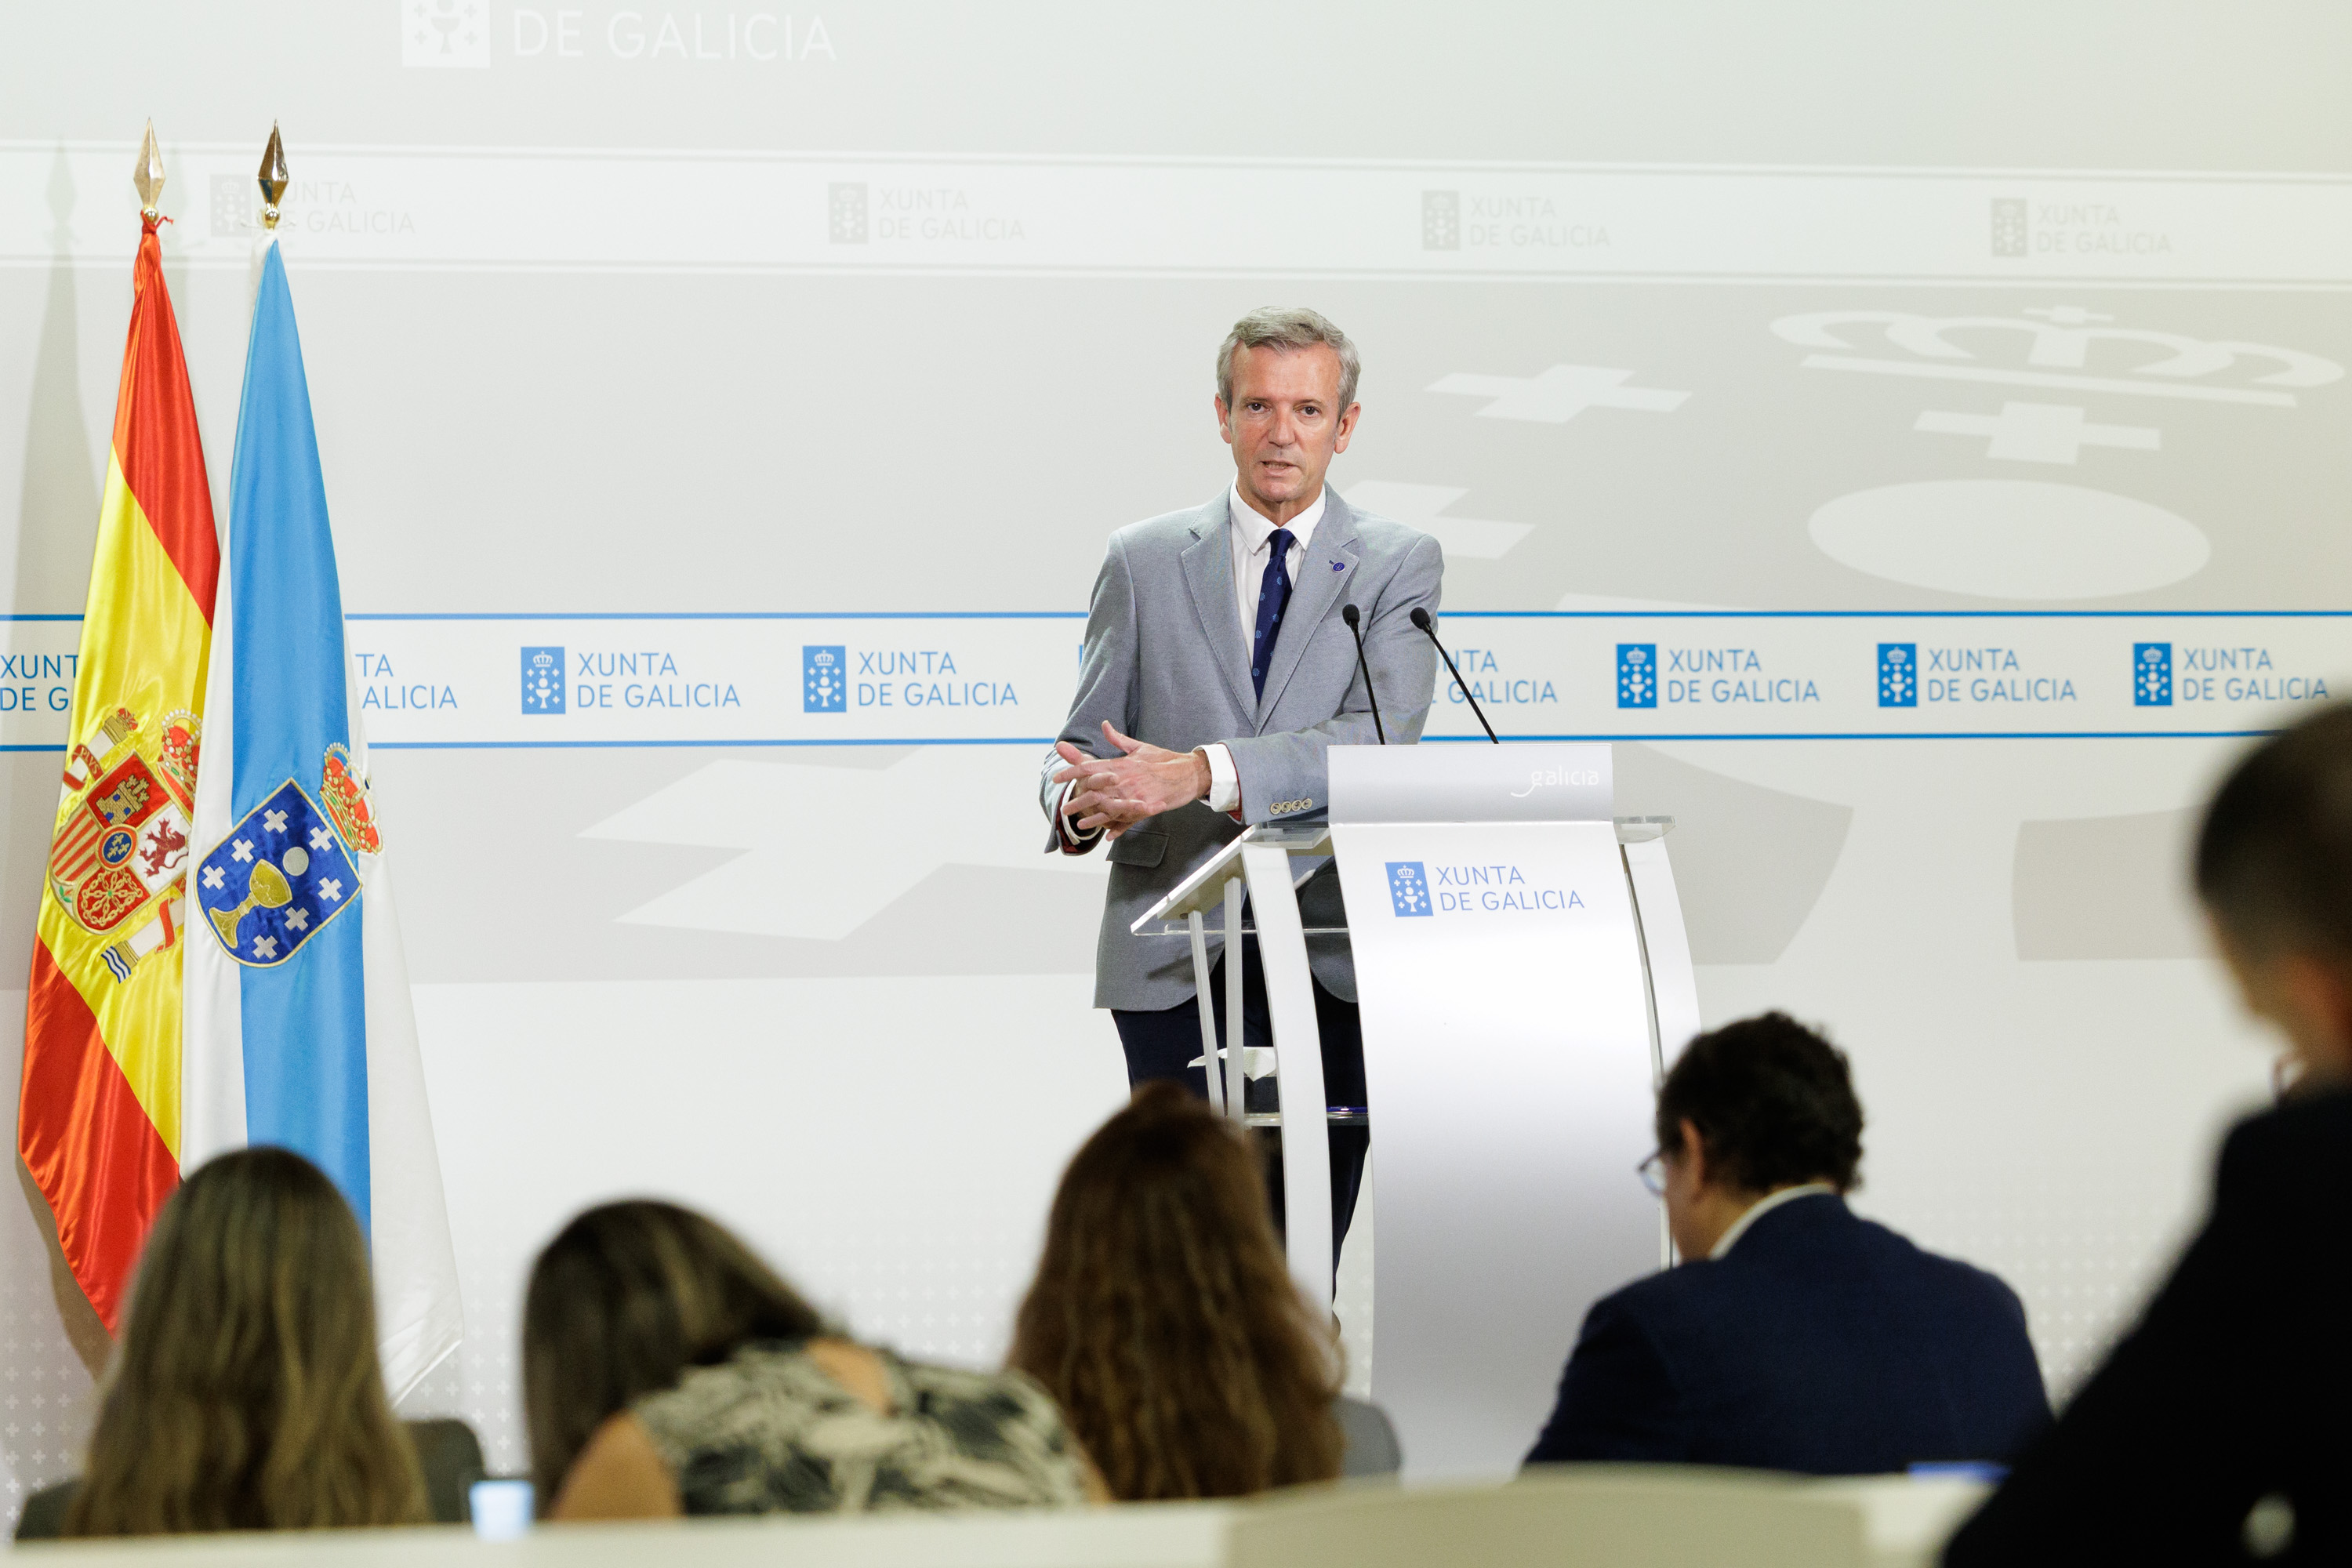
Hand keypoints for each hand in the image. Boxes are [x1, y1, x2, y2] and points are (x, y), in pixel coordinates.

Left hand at [1052, 722, 1211, 835]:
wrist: (1189, 772)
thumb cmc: (1164, 759)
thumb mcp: (1139, 747)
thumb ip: (1118, 738)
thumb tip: (1104, 725)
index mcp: (1122, 763)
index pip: (1090, 767)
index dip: (1071, 772)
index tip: (1057, 777)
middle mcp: (1125, 779)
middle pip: (1095, 791)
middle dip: (1078, 799)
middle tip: (1064, 808)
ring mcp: (1135, 794)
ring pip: (1109, 808)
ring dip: (1093, 817)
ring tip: (1079, 824)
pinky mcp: (1146, 807)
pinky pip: (1129, 819)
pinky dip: (1118, 827)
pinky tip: (1107, 835)